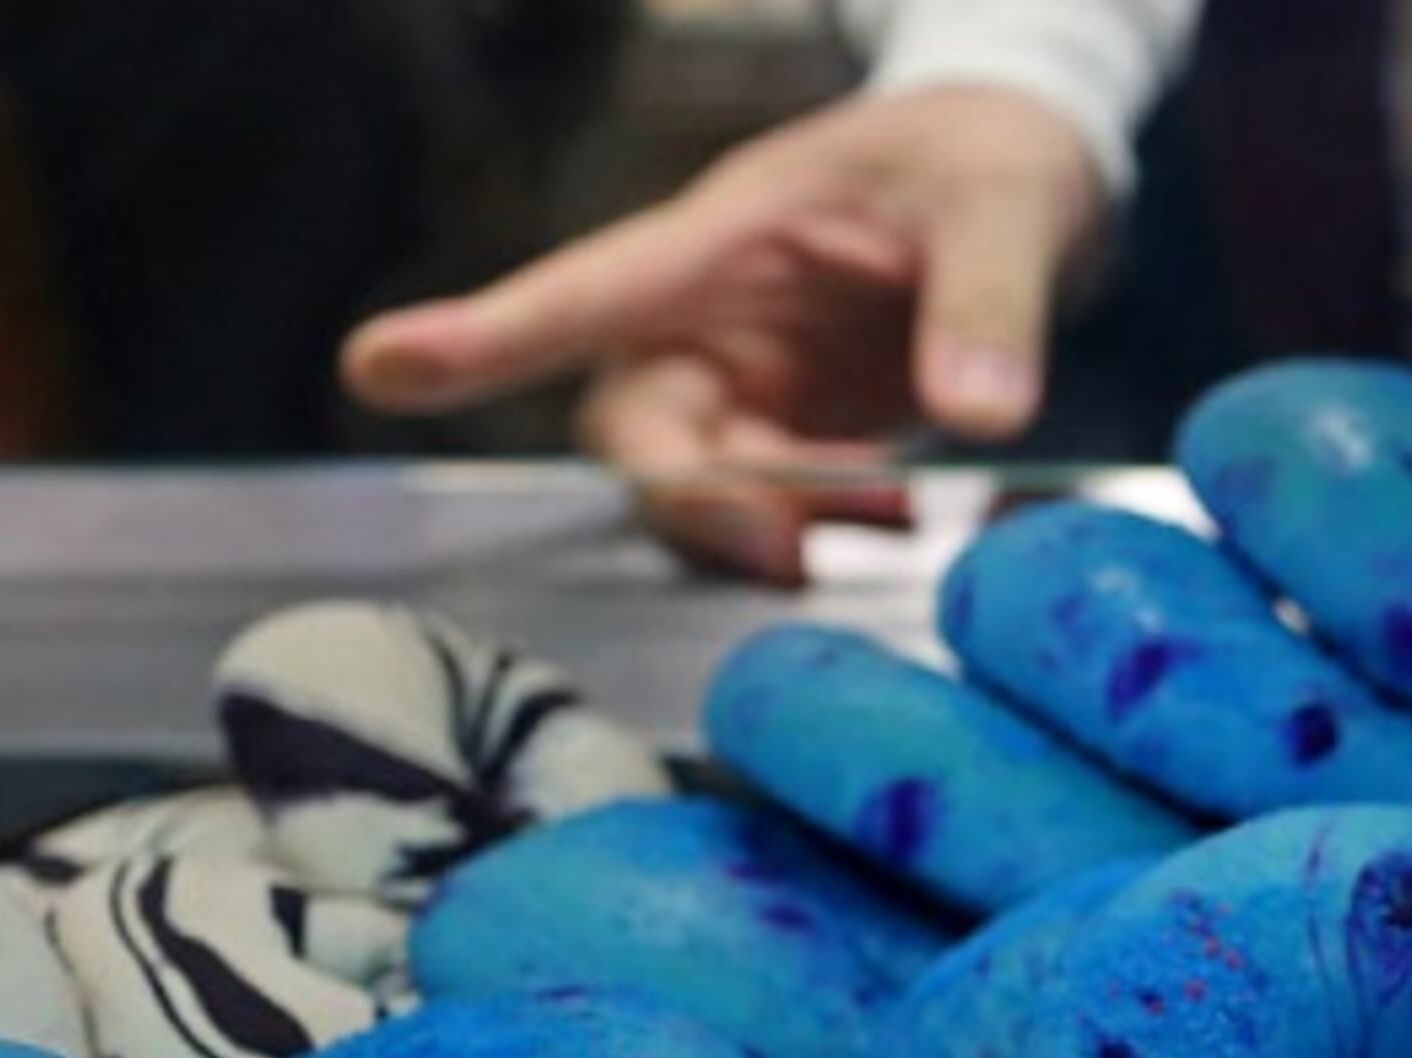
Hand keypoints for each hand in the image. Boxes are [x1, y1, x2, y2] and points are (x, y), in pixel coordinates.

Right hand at [342, 85, 1104, 584]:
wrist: (1031, 179)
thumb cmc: (990, 158)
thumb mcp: (1008, 206)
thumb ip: (992, 305)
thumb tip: (979, 416)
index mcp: (731, 235)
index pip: (593, 287)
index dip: (486, 333)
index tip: (380, 366)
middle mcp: (717, 316)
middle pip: (638, 424)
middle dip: (690, 496)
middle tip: (781, 545)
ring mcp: (757, 380)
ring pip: (701, 481)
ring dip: (770, 521)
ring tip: (886, 513)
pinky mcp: (806, 428)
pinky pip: (781, 502)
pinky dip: (831, 526)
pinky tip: (902, 512)